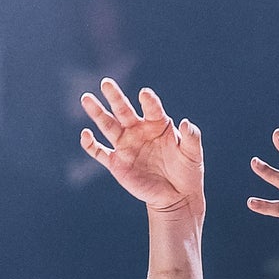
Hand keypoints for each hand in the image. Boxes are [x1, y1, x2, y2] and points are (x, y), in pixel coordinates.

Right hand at [80, 80, 204, 216]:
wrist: (176, 196)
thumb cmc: (187, 171)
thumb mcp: (193, 154)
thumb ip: (191, 137)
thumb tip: (186, 123)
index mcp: (158, 124)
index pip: (152, 108)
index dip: (149, 101)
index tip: (145, 95)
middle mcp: (139, 130)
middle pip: (124, 110)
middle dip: (115, 97)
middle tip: (106, 83)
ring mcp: (126, 146)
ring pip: (108, 126)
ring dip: (97, 113)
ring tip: (87, 98)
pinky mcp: (116, 163)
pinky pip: (99, 152)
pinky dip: (90, 144)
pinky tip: (85, 134)